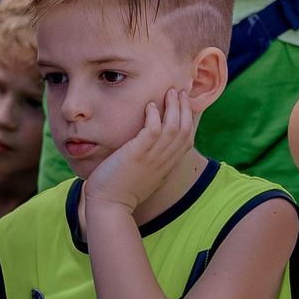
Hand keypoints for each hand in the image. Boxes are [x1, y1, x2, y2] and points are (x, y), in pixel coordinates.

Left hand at [85, 86, 198, 213]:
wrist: (109, 206)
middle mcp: (164, 160)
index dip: (189, 119)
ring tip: (170, 92)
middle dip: (185, 108)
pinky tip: (150, 105)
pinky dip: (154, 115)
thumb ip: (154, 167)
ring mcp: (152, 157)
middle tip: (181, 92)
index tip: (184, 106)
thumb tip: (156, 159)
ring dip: (173, 107)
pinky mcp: (137, 153)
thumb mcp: (146, 180)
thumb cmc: (121, 194)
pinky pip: (153, 129)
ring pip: (173, 126)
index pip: (187, 139)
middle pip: (184, 129)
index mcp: (167, 166)